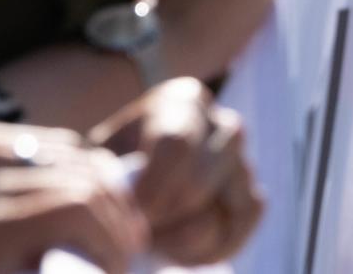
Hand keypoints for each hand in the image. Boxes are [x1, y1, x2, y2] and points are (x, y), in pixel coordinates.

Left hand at [89, 79, 261, 266]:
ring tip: (154, 242)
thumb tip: (132, 208)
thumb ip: (110, 174)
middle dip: (163, 216)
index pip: (177, 143)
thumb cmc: (111, 162)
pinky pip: (243, 224)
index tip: (126, 213)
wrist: (129, 178)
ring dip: (186, 236)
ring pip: (226, 204)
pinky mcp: (252, 198)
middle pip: (200, 180)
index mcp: (184, 102)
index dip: (151, 188)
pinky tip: (178, 252)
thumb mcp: (100, 157)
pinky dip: (214, 246)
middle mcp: (223, 125)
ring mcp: (243, 162)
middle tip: (134, 231)